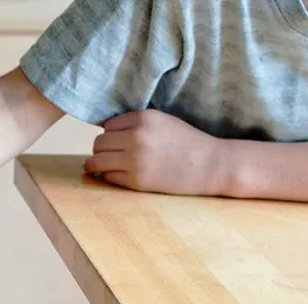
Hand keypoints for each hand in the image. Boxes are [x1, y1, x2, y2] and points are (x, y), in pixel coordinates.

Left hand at [84, 110, 228, 196]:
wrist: (210, 165)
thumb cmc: (187, 143)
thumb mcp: (162, 121)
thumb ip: (136, 124)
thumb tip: (105, 132)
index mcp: (143, 118)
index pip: (107, 126)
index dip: (111, 135)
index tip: (118, 141)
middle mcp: (136, 138)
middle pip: (98, 143)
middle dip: (102, 149)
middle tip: (110, 155)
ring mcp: (134, 161)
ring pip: (97, 161)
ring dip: (98, 164)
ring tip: (103, 166)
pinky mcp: (136, 181)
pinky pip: (108, 177)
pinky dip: (110, 176)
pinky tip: (120, 175)